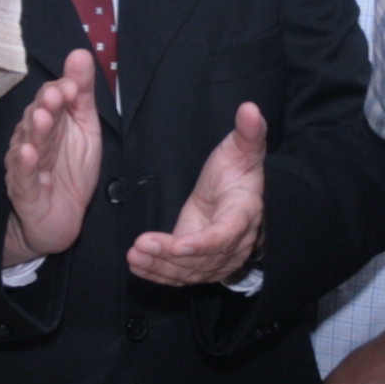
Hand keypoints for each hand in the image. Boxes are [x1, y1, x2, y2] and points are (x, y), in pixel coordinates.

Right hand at [2, 50, 104, 268]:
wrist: (59, 221)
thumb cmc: (69, 173)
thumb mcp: (85, 129)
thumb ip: (82, 94)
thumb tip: (80, 53)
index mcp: (48, 124)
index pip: (50, 101)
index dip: (60, 92)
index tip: (72, 85)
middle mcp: (32, 141)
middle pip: (37, 120)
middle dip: (46, 107)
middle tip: (56, 95)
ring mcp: (26, 167)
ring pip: (29, 146)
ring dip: (36, 131)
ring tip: (43, 117)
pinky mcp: (24, 194)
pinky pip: (23, 178)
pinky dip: (25, 166)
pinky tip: (28, 153)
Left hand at [128, 101, 266, 286]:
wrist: (237, 196)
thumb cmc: (238, 171)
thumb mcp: (242, 149)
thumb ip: (248, 132)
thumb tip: (250, 108)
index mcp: (243, 215)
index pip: (225, 234)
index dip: (203, 243)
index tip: (179, 244)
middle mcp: (232, 243)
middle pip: (201, 258)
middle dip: (169, 255)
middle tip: (140, 245)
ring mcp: (216, 259)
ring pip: (188, 271)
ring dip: (159, 266)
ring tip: (134, 256)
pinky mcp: (199, 264)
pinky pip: (179, 275)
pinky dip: (157, 273)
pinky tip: (137, 266)